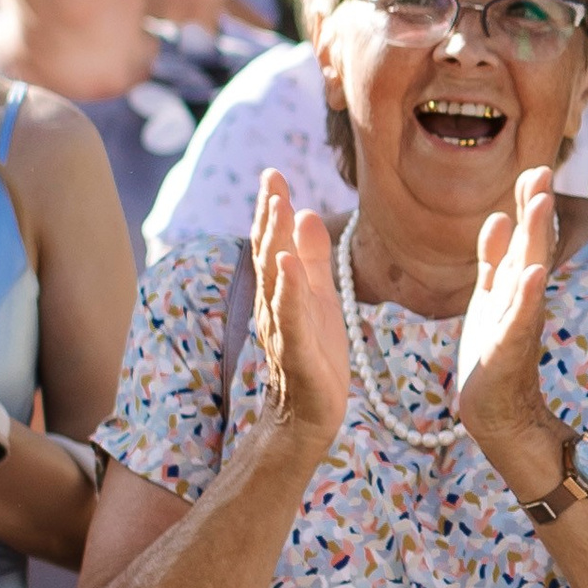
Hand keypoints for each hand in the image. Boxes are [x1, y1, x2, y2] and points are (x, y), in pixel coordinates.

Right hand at [252, 172, 348, 448]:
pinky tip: (287, 265)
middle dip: (270, 215)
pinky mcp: (298, 353)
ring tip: (280, 207)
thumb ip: (312, 257)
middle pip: (268, 252)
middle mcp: (274, 305)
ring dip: (276, 242)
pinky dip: (288, 290)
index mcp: (281, 290)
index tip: (273, 173)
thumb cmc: (315, 354)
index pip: (272, 242)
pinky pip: (291, 318)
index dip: (271, 208)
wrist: (309, 415)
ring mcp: (284, 328)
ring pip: (275, 280)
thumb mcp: (319, 297)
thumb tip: (305, 211)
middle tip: (272, 179)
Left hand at [456, 165, 561, 482]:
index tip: (534, 166)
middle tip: (542, 170)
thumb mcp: (491, 296)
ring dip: (534, 240)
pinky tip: (531, 273)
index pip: (524, 234)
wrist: (494, 407)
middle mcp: (523, 297)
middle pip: (531, 245)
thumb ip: (495, 259)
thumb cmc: (494, 350)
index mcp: (516, 282)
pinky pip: (518, 318)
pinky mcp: (508, 349)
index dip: (528, 202)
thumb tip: (500, 215)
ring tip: (538, 206)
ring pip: (527, 273)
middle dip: (536, 209)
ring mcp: (519, 321)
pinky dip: (525, 296)